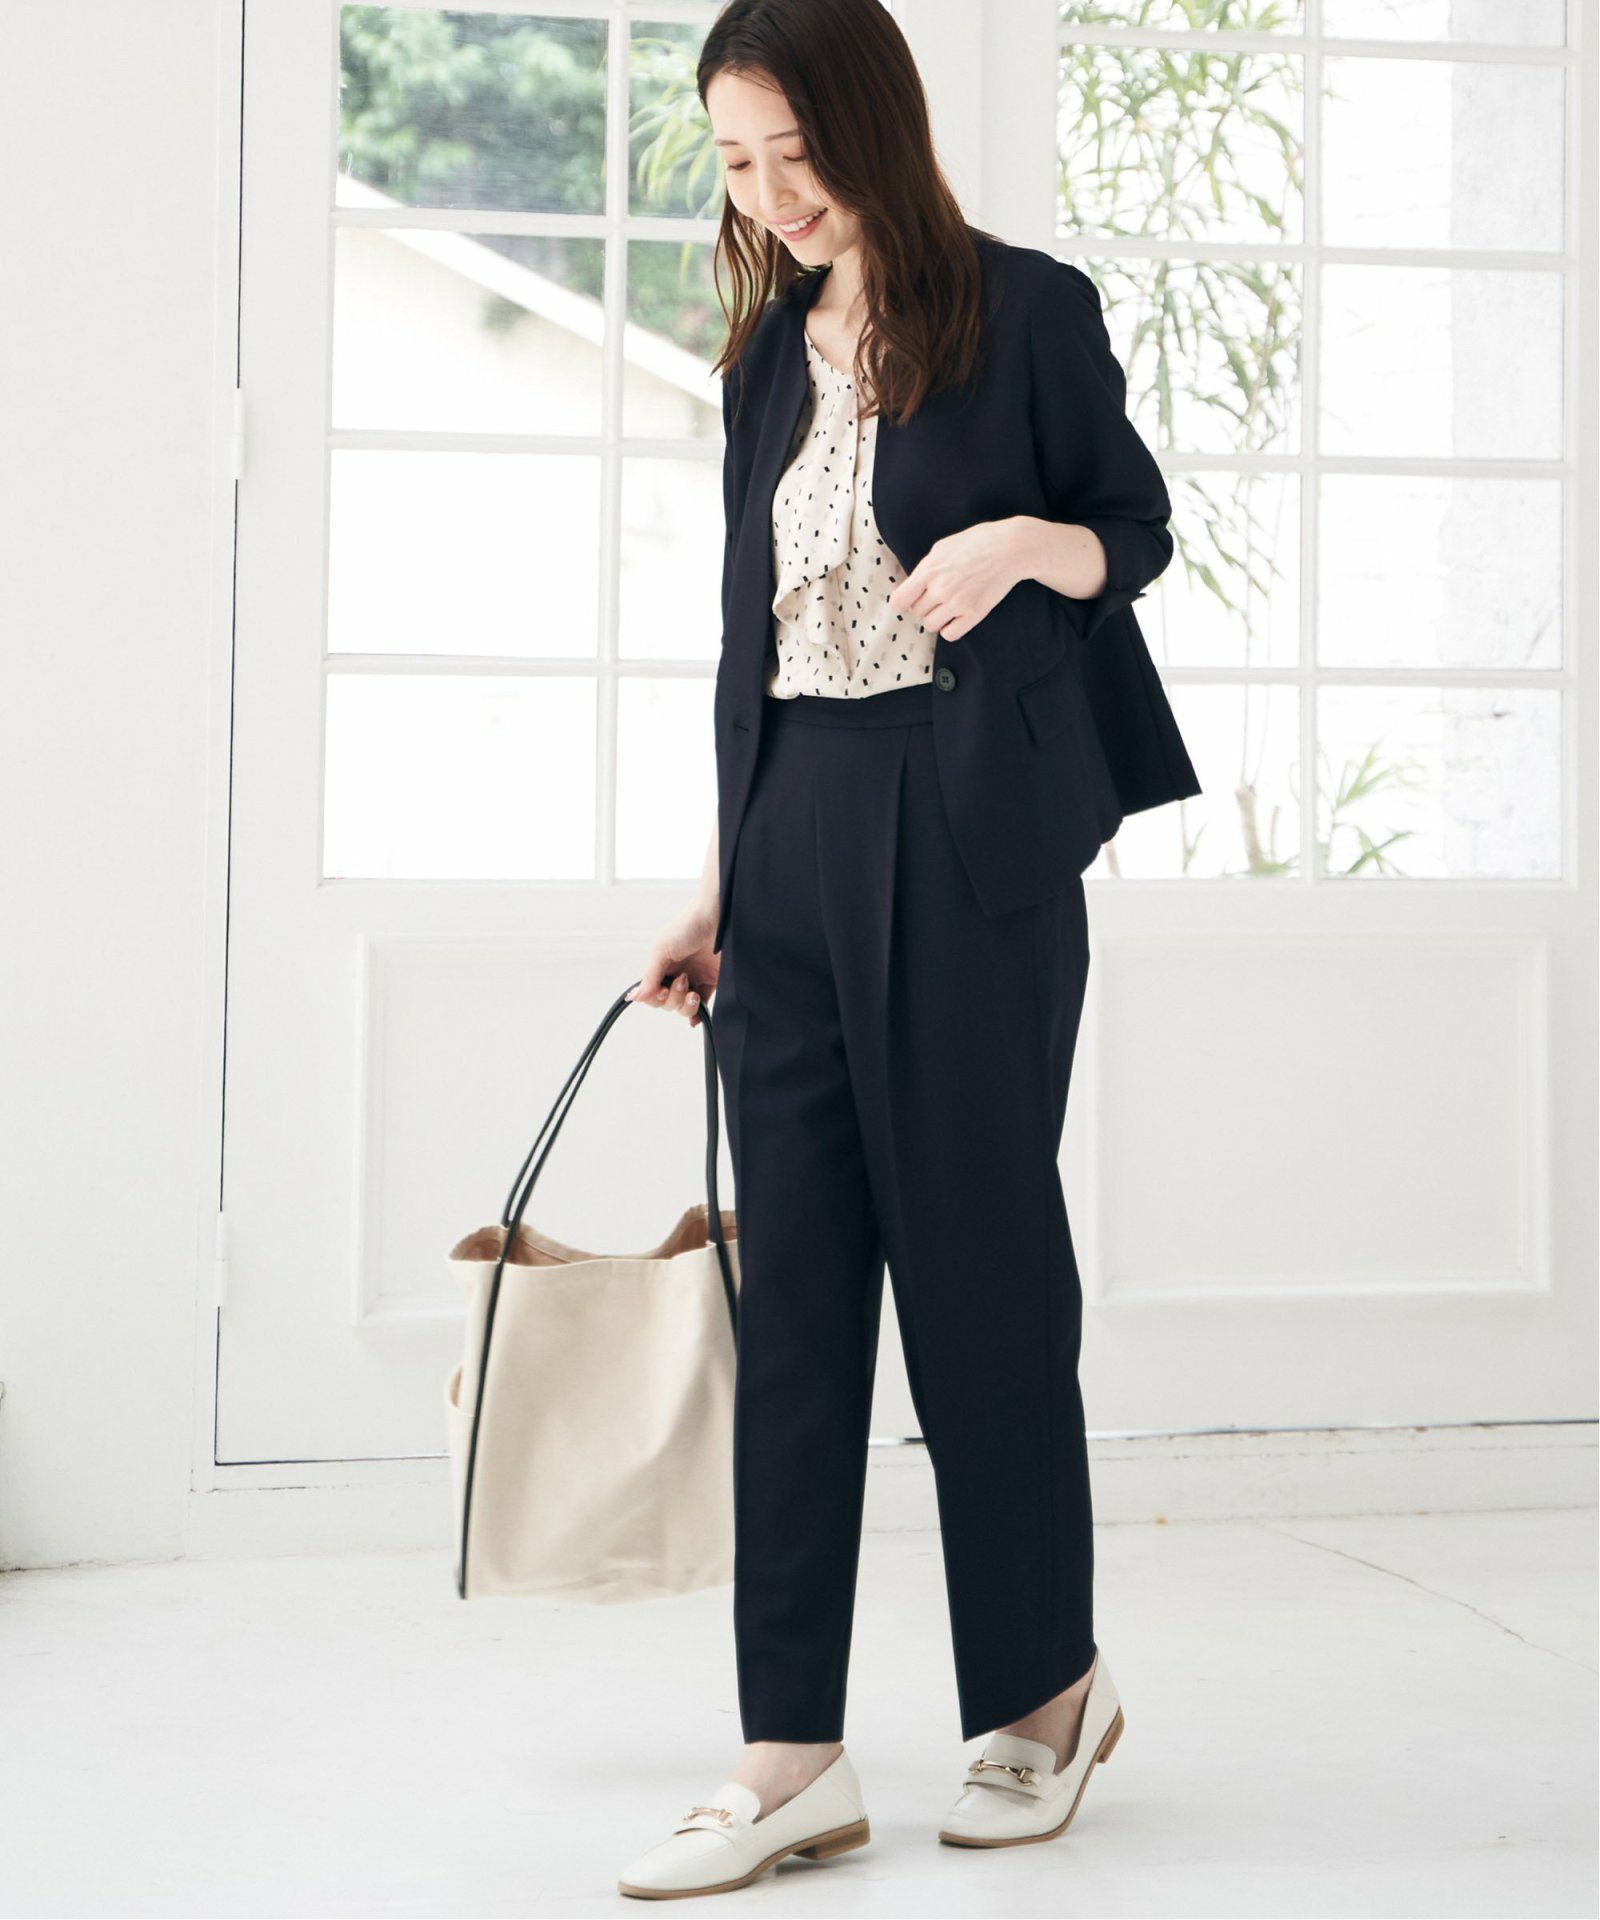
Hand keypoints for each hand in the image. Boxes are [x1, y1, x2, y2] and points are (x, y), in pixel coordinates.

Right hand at [625, 894, 719, 1025]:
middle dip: (673, 998)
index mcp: (661, 966)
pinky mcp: (713, 982)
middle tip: (683, 980)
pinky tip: (698, 1016)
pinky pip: (703, 1006)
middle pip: (667, 1003)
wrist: (719, 917)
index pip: (651, 994)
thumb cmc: (688, 926)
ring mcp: (695, 979)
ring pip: (684, 1007)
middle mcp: (676, 974)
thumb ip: (650, 976)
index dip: (655, 997)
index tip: (662, 989)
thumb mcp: (662, 949)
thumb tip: (634, 998)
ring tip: (693, 992)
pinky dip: (699, 1014)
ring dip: (686, 1006)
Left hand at [885, 517, 1032, 643]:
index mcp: (929, 570)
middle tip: (936, 597)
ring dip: (935, 618)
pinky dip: (949, 629)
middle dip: (923, 606)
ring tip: (946, 607)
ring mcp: (957, 603)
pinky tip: (955, 617)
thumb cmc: (977, 542)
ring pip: (930, 625)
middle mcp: (940, 588)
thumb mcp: (942, 547)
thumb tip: (911, 586)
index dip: (900, 602)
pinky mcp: (974, 614)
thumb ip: (925, 568)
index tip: (905, 602)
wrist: (1010, 548)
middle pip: (916, 612)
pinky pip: (949, 634)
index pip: (900, 599)